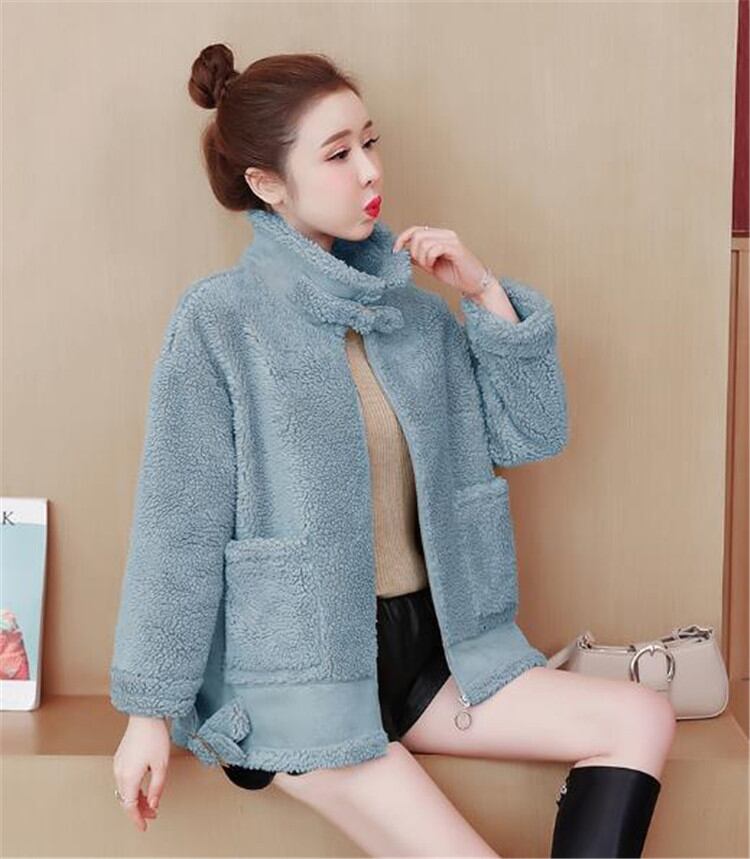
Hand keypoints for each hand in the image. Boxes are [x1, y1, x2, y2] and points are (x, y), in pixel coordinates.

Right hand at [113, 715, 170, 831]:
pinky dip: (132, 788)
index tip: (144, 826)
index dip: (137, 818)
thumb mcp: (161, 765)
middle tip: (153, 814)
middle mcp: (119, 772)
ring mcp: (118, 764)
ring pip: (124, 790)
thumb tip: (154, 804)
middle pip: (126, 799)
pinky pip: (124, 780)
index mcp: (128, 776)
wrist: (145, 715)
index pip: (130, 806)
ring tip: (151, 801)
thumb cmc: (154, 736)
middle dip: (139, 809)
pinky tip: (143, 788)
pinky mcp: (120, 758)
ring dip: (136, 799)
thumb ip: (157, 788)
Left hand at [392, 225, 490, 296]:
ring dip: (422, 258)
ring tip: (429, 266)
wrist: (474, 285)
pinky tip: (433, 265)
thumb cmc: (456, 274)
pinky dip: (429, 259)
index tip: (395, 251)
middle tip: (421, 264)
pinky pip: (434, 248)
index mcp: (439, 235)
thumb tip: (402, 253)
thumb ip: (418, 257)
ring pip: (423, 242)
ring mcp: (451, 240)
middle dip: (413, 252)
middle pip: (417, 235)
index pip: (415, 229)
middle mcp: (445, 234)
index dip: (402, 238)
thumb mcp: (430, 265)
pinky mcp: (456, 248)